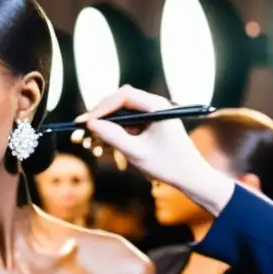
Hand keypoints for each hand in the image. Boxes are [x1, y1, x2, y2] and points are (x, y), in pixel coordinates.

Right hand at [80, 86, 236, 214]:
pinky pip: (125, 125)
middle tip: (82, 131)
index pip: (124, 96)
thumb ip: (113, 137)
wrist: (190, 177)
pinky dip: (112, 135)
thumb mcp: (137, 153)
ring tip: (89, 143)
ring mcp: (150, 116)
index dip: (102, 107)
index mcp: (157, 106)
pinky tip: (100, 147)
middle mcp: (154, 106)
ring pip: (120, 115)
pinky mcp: (148, 126)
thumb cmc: (168, 165)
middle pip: (119, 103)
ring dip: (104, 127)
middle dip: (99, 117)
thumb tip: (91, 124)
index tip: (87, 122)